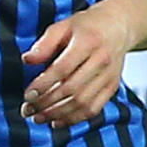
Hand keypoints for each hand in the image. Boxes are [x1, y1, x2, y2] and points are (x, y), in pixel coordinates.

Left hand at [18, 2, 135, 124]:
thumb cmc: (88, 26)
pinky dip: (74, 119)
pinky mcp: (112, 87)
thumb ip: (45, 43)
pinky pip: (93, 109)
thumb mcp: (63, 26)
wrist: (119, 26)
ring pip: (82, 103)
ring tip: (38, 118)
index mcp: (88, 41)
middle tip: (28, 110)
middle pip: (72, 89)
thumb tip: (27, 60)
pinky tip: (57, 121)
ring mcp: (109, 76)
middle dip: (47, 103)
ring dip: (58, 114)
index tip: (28, 95)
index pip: (63, 68)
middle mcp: (101, 60)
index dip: (44, 85)